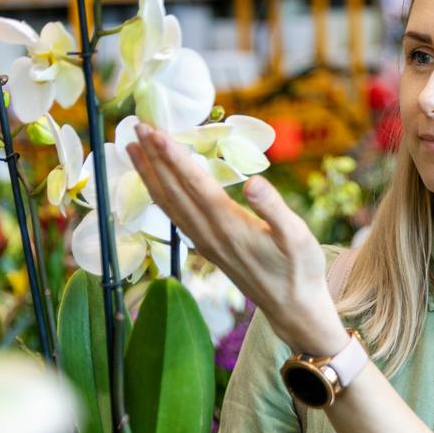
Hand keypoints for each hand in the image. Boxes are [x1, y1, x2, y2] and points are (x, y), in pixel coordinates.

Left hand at [124, 122, 345, 353]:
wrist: (292, 307)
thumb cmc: (300, 269)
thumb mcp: (298, 236)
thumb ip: (274, 208)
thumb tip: (253, 182)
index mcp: (229, 225)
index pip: (194, 185)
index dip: (173, 157)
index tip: (155, 132)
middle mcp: (209, 233)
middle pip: (173, 190)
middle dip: (153, 157)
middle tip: (136, 125)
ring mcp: (204, 242)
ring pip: (168, 203)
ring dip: (149, 174)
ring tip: (133, 148)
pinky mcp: (206, 248)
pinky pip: (174, 216)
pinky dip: (159, 193)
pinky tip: (155, 183)